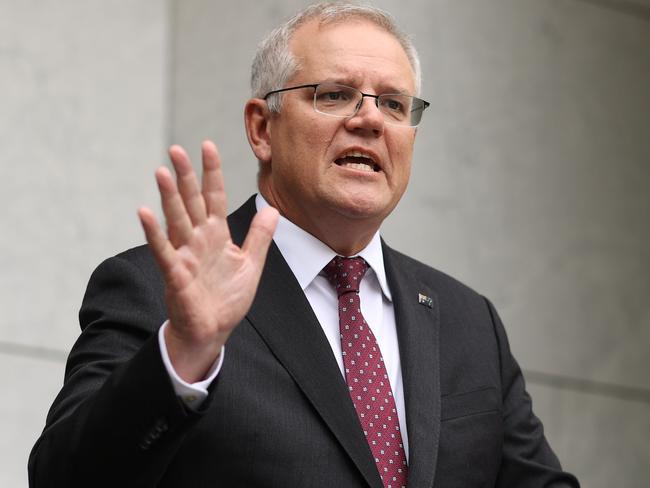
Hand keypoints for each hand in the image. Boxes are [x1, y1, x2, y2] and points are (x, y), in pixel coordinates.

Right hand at [138, 141, 277, 381]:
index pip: (214, 197)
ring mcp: (185, 254)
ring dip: (169, 196)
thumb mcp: (251, 264)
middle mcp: (198, 239)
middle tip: (175, 149)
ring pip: (176, 219)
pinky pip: (164, 250)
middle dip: (185, 176)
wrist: (214, 330)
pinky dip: (154, 232)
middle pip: (191, 202)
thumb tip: (273, 210)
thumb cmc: (227, 298)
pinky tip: (144, 212)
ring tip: (162, 171)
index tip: (208, 146)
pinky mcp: (176, 273)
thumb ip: (259, 237)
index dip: (212, 173)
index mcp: (217, 235)